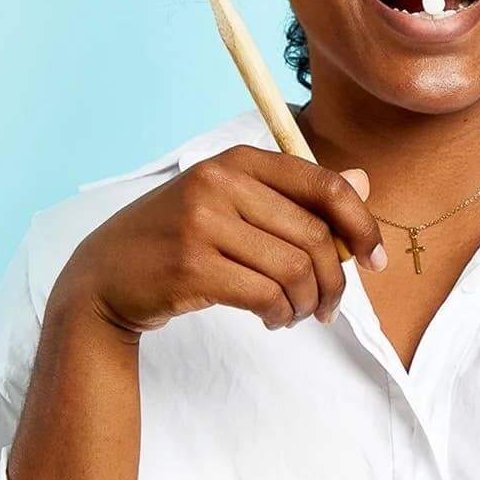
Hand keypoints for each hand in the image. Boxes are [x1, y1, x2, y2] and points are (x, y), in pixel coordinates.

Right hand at [52, 146, 385, 336]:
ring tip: (293, 314)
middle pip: (314, 235)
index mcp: (236, 160)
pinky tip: (271, 319)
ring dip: (305, 303)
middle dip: (334, 280)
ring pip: (293, 269)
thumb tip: (363, 181)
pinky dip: (280, 314)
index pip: (322, 184)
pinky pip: (265, 295)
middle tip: (328, 306)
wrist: (103, 278)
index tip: (376, 259)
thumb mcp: (232, 205)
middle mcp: (219, 183)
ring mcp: (202, 223)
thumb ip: (295, 194)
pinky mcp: (191, 266)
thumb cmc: (177, 241)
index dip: (361, 223)